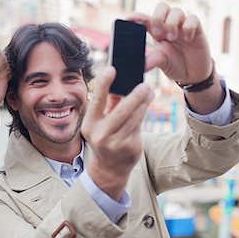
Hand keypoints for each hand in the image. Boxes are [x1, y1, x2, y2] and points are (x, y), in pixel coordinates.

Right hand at [81, 67, 153, 199]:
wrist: (108, 169)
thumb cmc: (104, 137)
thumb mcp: (99, 123)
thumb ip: (108, 104)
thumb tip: (120, 81)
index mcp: (90, 125)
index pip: (97, 101)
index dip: (104, 84)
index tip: (112, 69)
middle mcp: (101, 135)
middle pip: (122, 111)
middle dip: (135, 96)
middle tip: (144, 85)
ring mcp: (116, 144)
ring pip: (134, 118)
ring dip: (144, 103)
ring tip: (148, 92)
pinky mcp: (131, 148)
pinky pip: (139, 127)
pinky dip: (143, 114)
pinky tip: (146, 105)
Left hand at [128, 2, 212, 84]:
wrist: (192, 73)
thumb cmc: (174, 64)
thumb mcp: (161, 62)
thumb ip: (152, 60)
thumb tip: (141, 65)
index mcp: (156, 31)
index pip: (145, 18)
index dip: (136, 16)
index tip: (127, 19)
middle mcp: (168, 25)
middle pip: (162, 7)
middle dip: (158, 17)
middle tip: (157, 33)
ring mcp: (182, 25)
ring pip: (176, 11)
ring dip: (171, 23)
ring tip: (171, 38)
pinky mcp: (197, 29)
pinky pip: (193, 18)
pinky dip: (188, 27)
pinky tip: (187, 38)